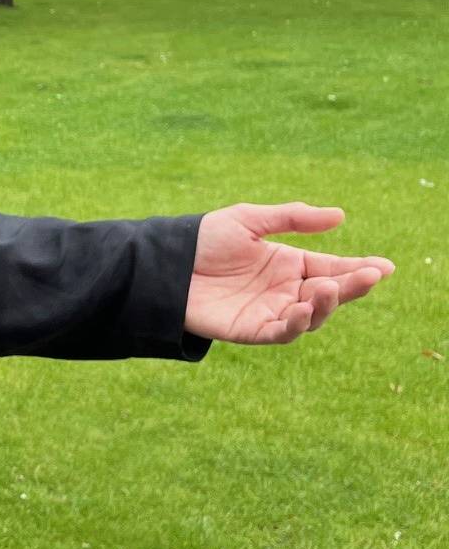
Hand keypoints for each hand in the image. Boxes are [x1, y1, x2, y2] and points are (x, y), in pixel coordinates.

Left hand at [185, 203, 393, 343]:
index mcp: (290, 264)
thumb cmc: (202, 240)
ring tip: (327, 287)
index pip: (334, 268)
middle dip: (352, 287)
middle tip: (368, 276)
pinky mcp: (250, 330)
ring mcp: (270, 311)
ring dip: (325, 305)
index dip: (360, 269)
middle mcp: (286, 290)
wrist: (163, 264)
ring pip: (311, 316)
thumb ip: (292, 218)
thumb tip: (340, 216)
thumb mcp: (248, 220)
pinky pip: (281, 332)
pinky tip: (302, 308)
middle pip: (329, 294)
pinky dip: (296, 324)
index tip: (385, 266)